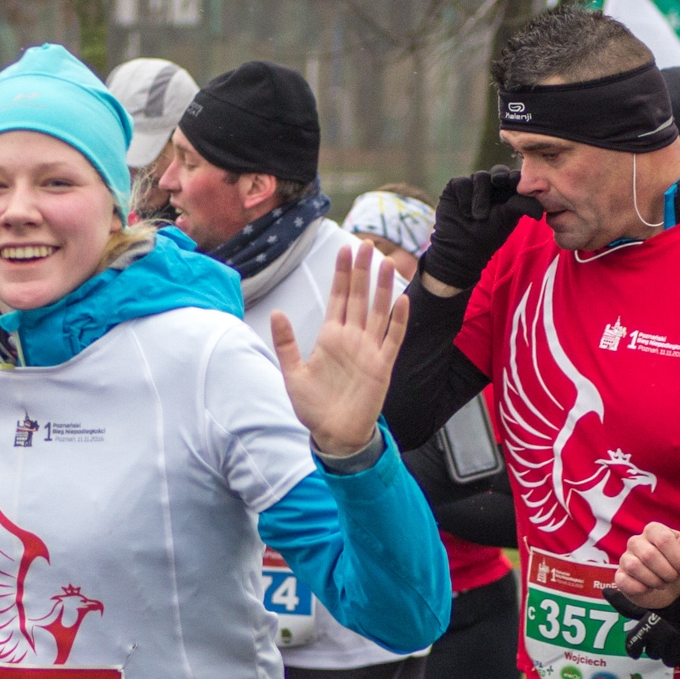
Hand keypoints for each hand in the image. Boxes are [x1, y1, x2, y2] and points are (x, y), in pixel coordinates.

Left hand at [272, 243, 406, 456]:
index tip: (343, 250)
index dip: (341, 274)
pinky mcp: (383, 365)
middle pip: (359, 297)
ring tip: (385, 263)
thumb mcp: (293, 373)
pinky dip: (399, 320)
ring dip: (382, 288)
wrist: (334, 433)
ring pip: (378, 311)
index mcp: (330, 336)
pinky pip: (394, 338)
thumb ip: (286, 343)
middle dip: (361, 271)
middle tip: (365, 244)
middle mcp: (352, 339)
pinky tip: (402, 300)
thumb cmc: (313, 405)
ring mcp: (369, 350)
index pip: (338, 298)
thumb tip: (277, 312)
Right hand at [420, 166, 541, 294]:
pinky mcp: (455, 188)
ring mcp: (472, 185)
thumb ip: (522, 205)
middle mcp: (491, 186)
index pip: (514, 177)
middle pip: (498, 171)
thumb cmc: (488, 236)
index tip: (517, 185)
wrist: (462, 248)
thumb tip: (540, 208)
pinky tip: (465, 213)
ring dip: (479, 196)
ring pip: (480, 177)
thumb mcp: (508, 219)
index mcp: (507, 192)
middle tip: (499, 182)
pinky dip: (465, 197)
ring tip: (477, 217)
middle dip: (500, 176)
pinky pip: (462, 183)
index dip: (516, 178)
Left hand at [603, 586, 679, 674]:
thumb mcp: (651, 604)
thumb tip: (606, 592)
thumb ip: (627, 604)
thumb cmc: (677, 606)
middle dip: (659, 647)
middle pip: (653, 653)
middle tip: (670, 636)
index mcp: (648, 628)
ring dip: (675, 655)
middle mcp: (661, 641)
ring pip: (670, 661)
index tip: (634, 652)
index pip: (633, 644)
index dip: (633, 649)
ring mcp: (679, 652)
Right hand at [612, 513, 679, 609]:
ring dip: (656, 581)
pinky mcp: (620, 576)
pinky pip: (625, 582)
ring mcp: (625, 558)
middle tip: (674, 577)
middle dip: (667, 572)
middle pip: (649, 555)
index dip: (677, 558)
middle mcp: (636, 541)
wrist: (674, 589)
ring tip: (662, 583)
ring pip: (635, 567)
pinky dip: (642, 589)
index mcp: (653, 530)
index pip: (663, 539)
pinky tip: (649, 588)